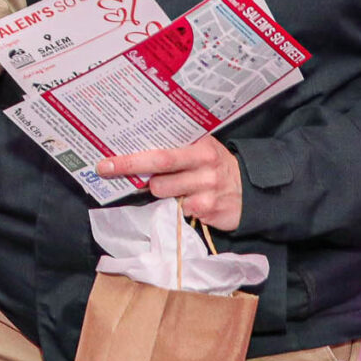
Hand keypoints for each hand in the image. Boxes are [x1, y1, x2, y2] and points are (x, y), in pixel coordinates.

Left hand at [98, 136, 243, 230]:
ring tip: (176, 186)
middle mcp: (205, 171)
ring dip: (162, 192)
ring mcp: (207, 194)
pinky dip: (180, 206)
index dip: (130, 161)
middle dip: (132, 175)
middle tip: (109, 171)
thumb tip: (137, 149)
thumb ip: (178, 148)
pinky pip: (180, 211)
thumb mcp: (204, 149)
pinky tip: (194, 200)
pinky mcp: (210, 212)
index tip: (106, 163)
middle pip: (158, 179)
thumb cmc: (218, 166)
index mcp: (201, 150)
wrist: (255, 189)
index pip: (160, 155)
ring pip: (165, 195)